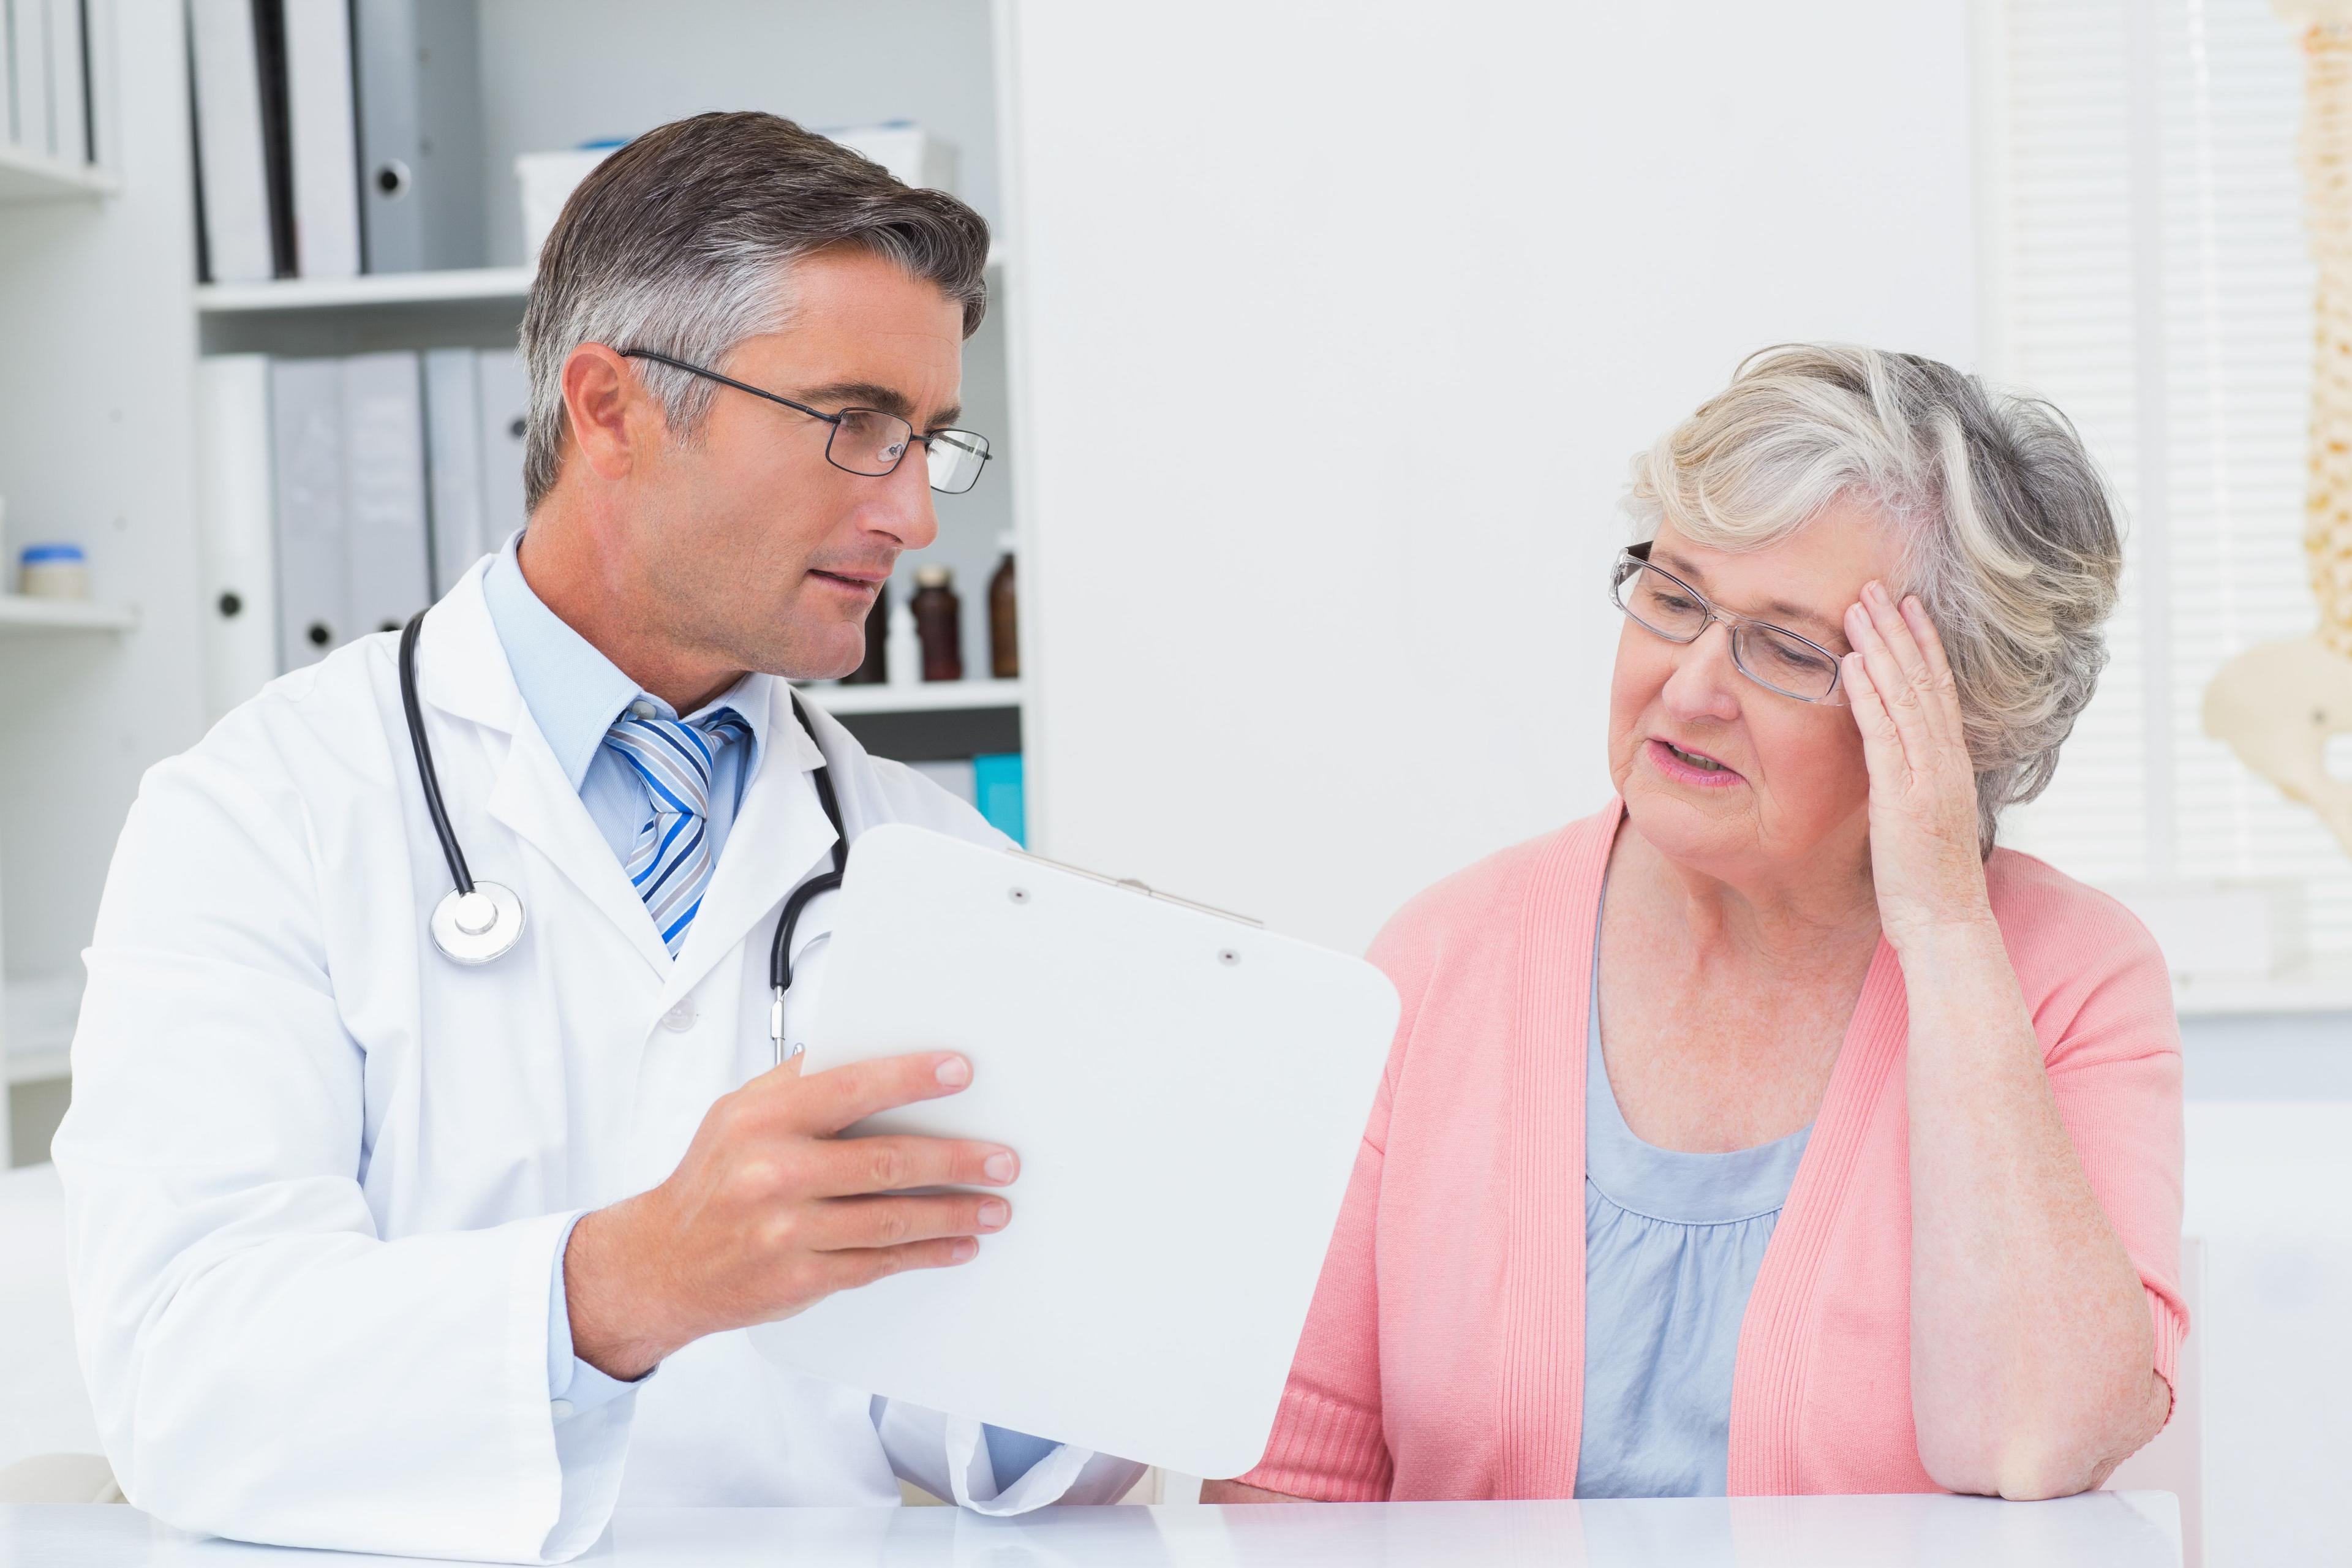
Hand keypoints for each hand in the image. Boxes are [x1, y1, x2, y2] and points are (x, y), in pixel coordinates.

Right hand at [562, 1052, 1017, 1380]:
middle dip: (956, 1160)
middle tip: (1002, 1159)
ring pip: (891, 1220)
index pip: (851, 1088)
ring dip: (954, 1214)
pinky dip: (926, 1254)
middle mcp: (773, 1173)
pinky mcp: (799, 1278)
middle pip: (886, 1162)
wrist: (660, 1263)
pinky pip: (878, 1263)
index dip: (911, 1078)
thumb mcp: (737, 1114)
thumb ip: (798, 1085)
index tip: (961, 1073)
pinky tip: (957, 1245)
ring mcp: (787, 1231)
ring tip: (995, 1206)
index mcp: (763, 1120)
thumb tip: (869, 1053)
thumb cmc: (712, 1180)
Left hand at [1842, 581, 1994, 953]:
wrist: (1946, 923)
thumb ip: (1914, 783)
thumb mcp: (1922, 819)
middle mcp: (1944, 760)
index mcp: (1950, 763)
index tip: (1906, 607)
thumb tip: (1896, 763)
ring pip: (1905, 696)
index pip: (1938, 690)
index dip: (1922, 645)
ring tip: (1858, 606)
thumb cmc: (1929, 880)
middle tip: (1876, 586)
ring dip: (1880, 647)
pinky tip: (1850, 663)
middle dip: (1898, 630)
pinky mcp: (1903, 796)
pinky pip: (1883, 735)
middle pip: (1923, 680)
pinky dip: (1867, 695)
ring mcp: (1926, 775)